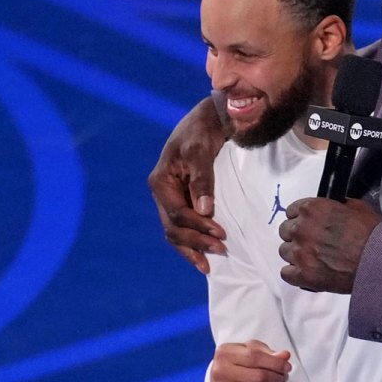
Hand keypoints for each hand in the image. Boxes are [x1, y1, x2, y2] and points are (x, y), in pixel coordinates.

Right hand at [149, 96, 228, 272]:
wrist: (209, 120)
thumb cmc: (202, 132)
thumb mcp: (200, 151)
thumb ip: (201, 180)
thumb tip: (204, 210)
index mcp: (160, 182)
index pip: (175, 213)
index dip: (196, 226)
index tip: (220, 232)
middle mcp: (162, 193)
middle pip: (173, 228)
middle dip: (195, 242)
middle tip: (221, 249)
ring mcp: (172, 198)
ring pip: (176, 232)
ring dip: (193, 247)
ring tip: (211, 261)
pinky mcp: (184, 200)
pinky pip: (184, 226)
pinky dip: (193, 241)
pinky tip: (204, 255)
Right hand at [209, 340, 291, 381]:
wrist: (219, 378)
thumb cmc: (239, 361)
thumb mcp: (251, 350)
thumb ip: (268, 353)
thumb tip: (285, 356)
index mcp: (225, 353)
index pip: (256, 357)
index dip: (276, 363)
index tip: (288, 367)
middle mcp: (220, 372)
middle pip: (260, 377)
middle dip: (278, 377)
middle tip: (284, 377)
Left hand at [278, 197, 381, 293]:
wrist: (377, 260)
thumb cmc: (371, 233)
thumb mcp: (357, 207)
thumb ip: (337, 206)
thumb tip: (334, 208)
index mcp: (311, 209)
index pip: (291, 211)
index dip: (301, 218)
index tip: (309, 225)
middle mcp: (300, 229)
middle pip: (285, 231)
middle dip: (297, 236)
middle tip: (312, 242)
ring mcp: (299, 253)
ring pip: (284, 252)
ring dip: (296, 254)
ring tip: (312, 259)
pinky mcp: (302, 275)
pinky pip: (286, 273)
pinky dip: (295, 273)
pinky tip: (307, 272)